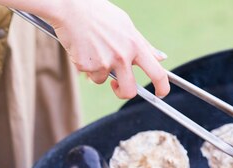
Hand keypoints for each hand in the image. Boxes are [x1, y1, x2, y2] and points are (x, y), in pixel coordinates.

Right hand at [51, 0, 169, 98]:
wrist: (70, 7)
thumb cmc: (99, 14)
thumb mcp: (126, 25)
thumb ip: (144, 45)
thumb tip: (161, 58)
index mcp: (135, 45)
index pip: (157, 73)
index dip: (162, 88)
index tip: (160, 94)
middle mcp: (122, 56)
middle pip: (130, 91)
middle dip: (122, 92)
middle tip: (116, 85)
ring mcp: (105, 62)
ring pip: (104, 81)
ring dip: (98, 72)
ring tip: (92, 50)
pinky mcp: (87, 66)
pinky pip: (90, 74)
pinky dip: (86, 65)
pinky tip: (83, 48)